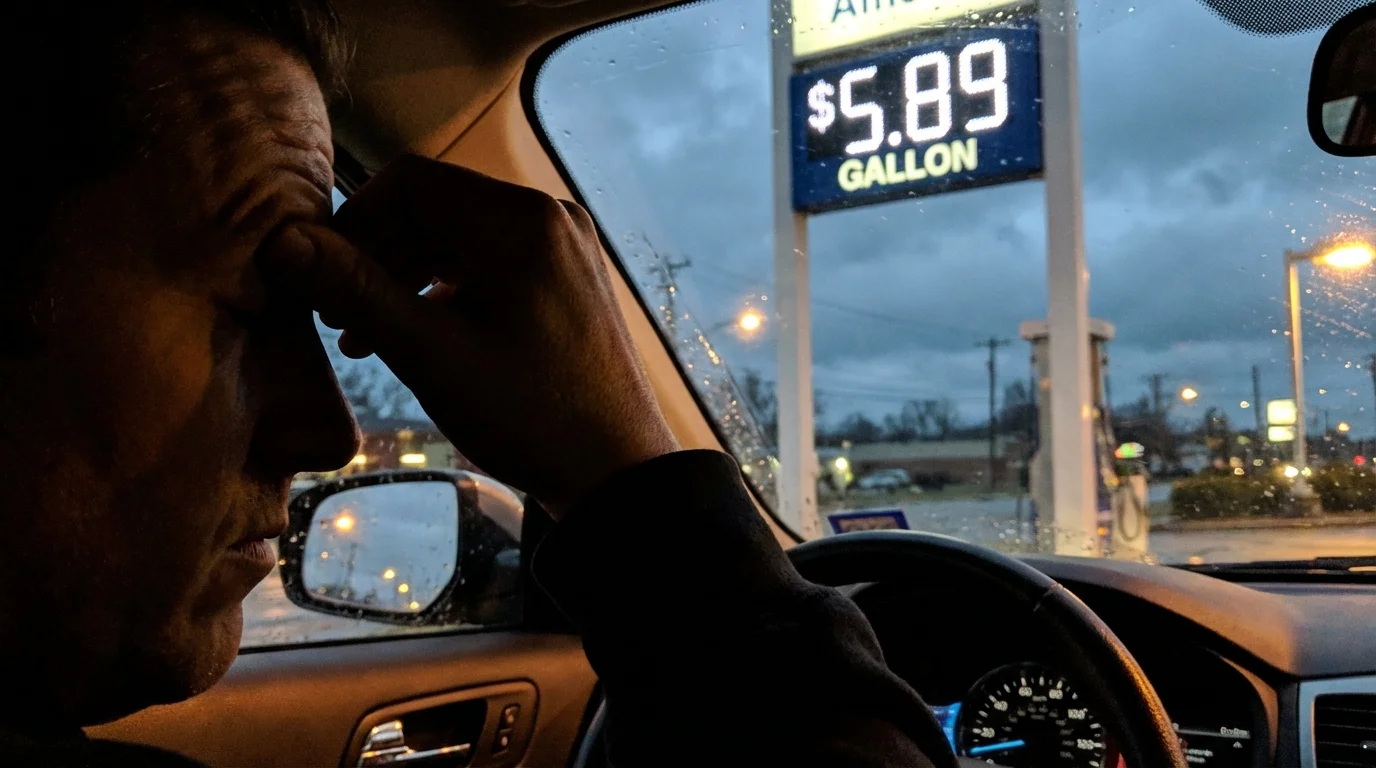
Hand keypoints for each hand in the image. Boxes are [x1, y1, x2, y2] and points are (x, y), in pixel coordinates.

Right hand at [262, 156, 678, 516]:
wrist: (617, 474)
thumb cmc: (531, 417)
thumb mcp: (432, 355)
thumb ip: (357, 291)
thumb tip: (283, 241)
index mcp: (522, 221)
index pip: (412, 181)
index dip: (354, 219)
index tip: (320, 274)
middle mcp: (550, 217)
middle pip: (436, 207)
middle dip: (377, 253)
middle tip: (333, 314)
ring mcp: (564, 248)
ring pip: (460, 237)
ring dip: (405, 276)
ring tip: (362, 336)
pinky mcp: (567, 279)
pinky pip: (491, 264)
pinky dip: (446, 291)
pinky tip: (415, 335)